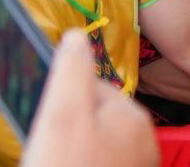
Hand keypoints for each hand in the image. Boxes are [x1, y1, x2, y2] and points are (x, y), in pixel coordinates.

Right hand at [21, 31, 159, 166]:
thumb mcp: (62, 118)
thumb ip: (71, 73)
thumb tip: (75, 36)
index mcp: (131, 115)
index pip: (91, 88)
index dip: (61, 101)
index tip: (44, 121)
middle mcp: (144, 138)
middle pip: (96, 118)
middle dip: (71, 128)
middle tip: (51, 150)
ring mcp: (140, 165)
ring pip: (100, 144)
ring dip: (78, 151)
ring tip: (61, 162)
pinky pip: (106, 162)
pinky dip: (89, 164)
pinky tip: (73, 166)